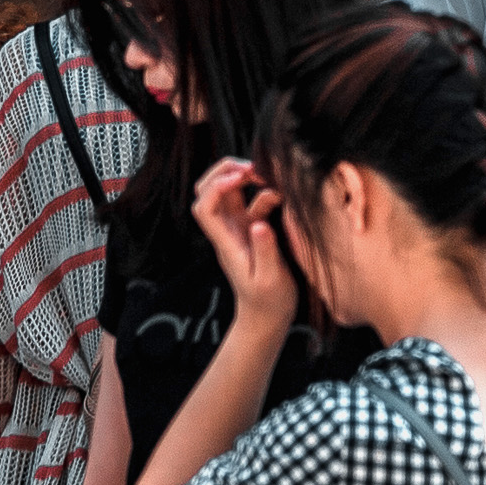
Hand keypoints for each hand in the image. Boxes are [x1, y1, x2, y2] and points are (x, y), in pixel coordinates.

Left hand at [191, 158, 295, 315]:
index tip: (242, 178)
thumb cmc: (268, 302)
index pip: (204, 207)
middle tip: (252, 168)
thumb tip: (259, 224)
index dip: (217, 186)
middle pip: (207, 191)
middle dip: (225, 171)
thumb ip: (265, 251)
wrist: (266, 317)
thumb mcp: (270, 278)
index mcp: (226, 241)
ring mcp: (239, 229)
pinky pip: (251, 203)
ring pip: (228, 192)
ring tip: (268, 176)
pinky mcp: (253, 230)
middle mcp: (228, 230)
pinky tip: (281, 196)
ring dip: (243, 177)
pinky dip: (263, 192)